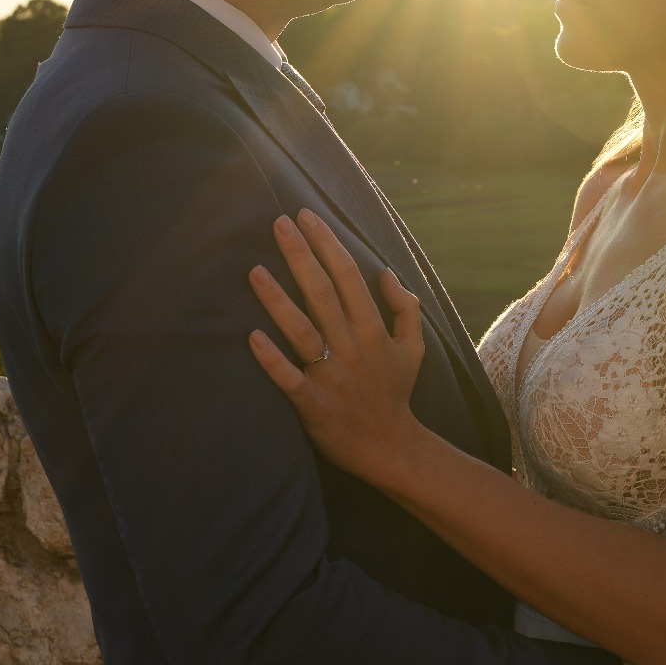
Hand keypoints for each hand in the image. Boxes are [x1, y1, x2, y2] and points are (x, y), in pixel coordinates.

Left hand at [247, 210, 428, 480]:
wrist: (390, 448)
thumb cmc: (396, 393)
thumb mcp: (414, 348)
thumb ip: (405, 308)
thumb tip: (386, 273)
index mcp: (373, 331)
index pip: (348, 276)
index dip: (327, 243)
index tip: (306, 216)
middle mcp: (352, 347)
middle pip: (322, 293)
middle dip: (300, 255)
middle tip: (277, 223)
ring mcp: (332, 376)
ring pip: (302, 331)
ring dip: (277, 300)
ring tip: (253, 270)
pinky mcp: (313, 404)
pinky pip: (289, 378)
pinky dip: (271, 359)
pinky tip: (250, 337)